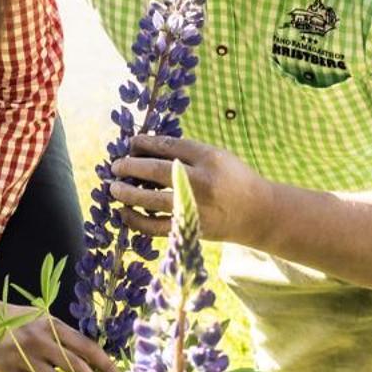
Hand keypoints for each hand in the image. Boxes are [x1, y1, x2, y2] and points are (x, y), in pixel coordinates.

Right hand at [0, 308, 120, 371]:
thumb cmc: (15, 320)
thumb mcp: (41, 320)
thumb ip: (62, 337)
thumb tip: (91, 362)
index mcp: (52, 324)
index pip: (86, 347)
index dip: (105, 365)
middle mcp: (40, 340)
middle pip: (75, 367)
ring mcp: (24, 356)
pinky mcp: (10, 371)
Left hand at [109, 134, 268, 245]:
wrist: (258, 213)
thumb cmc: (233, 179)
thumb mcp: (216, 156)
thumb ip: (185, 152)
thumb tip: (143, 149)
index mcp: (209, 158)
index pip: (167, 146)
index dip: (144, 143)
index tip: (130, 143)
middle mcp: (202, 181)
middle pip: (155, 170)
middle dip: (129, 166)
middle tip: (115, 166)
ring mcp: (195, 207)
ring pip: (152, 200)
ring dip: (127, 193)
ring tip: (113, 188)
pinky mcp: (190, 229)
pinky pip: (156, 227)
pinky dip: (136, 221)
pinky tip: (124, 213)